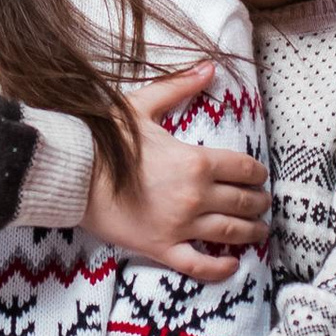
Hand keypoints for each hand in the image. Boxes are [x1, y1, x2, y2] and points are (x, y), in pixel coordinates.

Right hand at [89, 62, 268, 280]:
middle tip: (263, 203)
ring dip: (252, 232)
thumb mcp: (141, 107)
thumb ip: (178, 87)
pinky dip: (220, 269)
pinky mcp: (161, 248)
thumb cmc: (104, 140)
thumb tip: (209, 66)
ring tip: (260, 231)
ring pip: (230, 233)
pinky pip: (199, 265)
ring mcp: (180, 225)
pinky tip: (233, 265)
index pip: (243, 168)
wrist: (71, 174)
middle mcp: (195, 196)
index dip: (257, 173)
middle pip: (243, 202)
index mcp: (195, 161)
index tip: (259, 176)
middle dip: (259, 202)